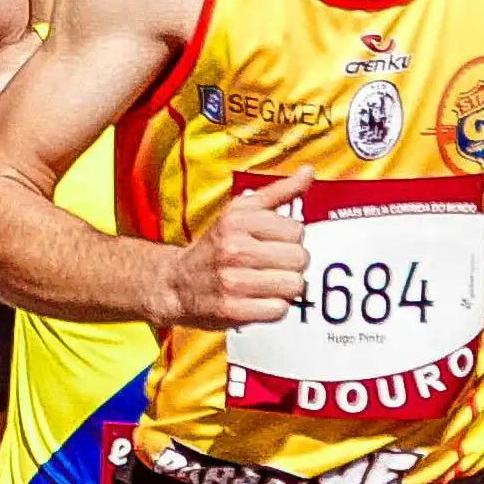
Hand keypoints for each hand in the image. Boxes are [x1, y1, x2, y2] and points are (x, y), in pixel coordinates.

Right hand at [164, 179, 307, 330]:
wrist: (175, 283)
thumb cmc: (214, 247)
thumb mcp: (239, 211)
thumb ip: (277, 192)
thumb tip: (308, 173)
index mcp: (238, 220)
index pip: (296, 230)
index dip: (290, 239)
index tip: (273, 243)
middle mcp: (234, 248)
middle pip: (300, 258)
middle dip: (291, 264)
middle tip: (272, 265)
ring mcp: (232, 280)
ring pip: (294, 285)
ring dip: (285, 287)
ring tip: (266, 282)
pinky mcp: (231, 309)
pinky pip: (279, 310)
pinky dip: (273, 308)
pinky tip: (258, 299)